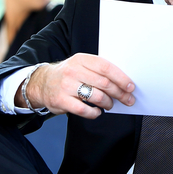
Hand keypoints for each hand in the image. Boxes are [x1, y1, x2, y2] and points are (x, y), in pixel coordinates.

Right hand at [16, 53, 135, 118]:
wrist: (42, 82)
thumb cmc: (68, 74)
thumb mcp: (81, 65)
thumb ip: (98, 70)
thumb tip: (123, 81)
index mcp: (81, 60)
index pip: (106, 67)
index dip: (121, 78)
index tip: (130, 86)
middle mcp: (73, 71)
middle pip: (104, 83)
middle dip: (119, 93)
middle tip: (127, 99)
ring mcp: (66, 86)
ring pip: (96, 97)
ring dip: (108, 103)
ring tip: (110, 104)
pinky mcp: (61, 101)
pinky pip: (84, 110)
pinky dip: (95, 113)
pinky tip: (98, 111)